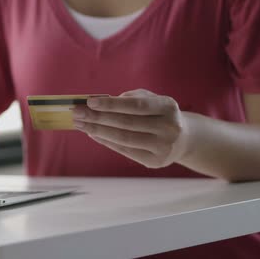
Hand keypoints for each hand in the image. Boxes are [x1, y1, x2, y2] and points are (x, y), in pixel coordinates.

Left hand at [73, 89, 190, 167]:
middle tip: (77, 112)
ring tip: (80, 123)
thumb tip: (99, 103)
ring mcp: (163, 147)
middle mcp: (169, 128)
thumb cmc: (158, 114)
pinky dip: (105, 141)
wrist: (183, 139)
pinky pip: (124, 150)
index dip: (111, 104)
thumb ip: (129, 98)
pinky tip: (92, 133)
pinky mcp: (154, 162)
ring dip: (97, 130)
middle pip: (126, 123)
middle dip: (98, 117)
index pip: (136, 105)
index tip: (90, 101)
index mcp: (168, 107)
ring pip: (123, 138)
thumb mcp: (151, 100)